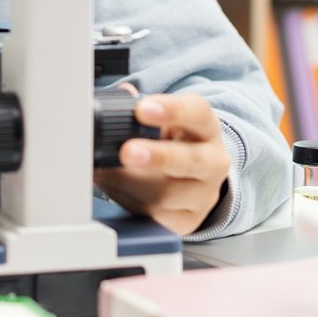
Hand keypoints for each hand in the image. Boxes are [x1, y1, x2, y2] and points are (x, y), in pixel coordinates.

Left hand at [94, 92, 231, 235]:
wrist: (192, 179)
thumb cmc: (171, 143)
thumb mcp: (162, 121)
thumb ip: (140, 107)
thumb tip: (123, 95)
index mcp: (206, 127)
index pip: (197, 113)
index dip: (171, 110)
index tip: (142, 109)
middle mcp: (213, 161)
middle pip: (191, 160)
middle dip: (157, 156)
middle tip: (127, 152)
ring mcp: (204, 195)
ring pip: (168, 194)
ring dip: (130, 183)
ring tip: (104, 171)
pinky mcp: (188, 221)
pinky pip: (156, 216)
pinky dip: (128, 202)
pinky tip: (114, 188)